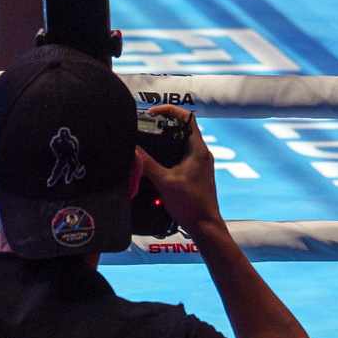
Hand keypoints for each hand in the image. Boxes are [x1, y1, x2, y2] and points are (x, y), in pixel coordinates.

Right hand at [139, 105, 222, 235]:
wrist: (205, 227)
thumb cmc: (191, 204)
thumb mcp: (164, 182)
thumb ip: (147, 164)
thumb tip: (132, 149)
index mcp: (198, 150)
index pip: (187, 118)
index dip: (169, 110)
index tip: (152, 113)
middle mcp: (202, 154)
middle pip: (183, 129)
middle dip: (164, 125)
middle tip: (146, 126)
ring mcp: (200, 164)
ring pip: (182, 144)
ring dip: (167, 141)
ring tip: (148, 142)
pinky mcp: (197, 174)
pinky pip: (182, 157)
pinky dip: (170, 155)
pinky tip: (156, 164)